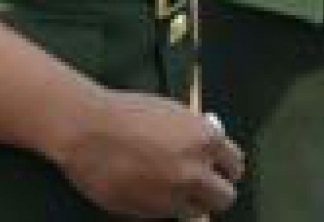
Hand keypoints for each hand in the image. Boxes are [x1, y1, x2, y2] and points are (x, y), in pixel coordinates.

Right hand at [54, 89, 243, 218]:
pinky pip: (167, 215)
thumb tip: (208, 149)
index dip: (227, 167)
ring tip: (175, 190)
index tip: (221, 169)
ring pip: (198, 212)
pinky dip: (164, 207)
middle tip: (204, 185)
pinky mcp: (149, 213)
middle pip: (225, 197)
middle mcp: (195, 172)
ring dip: (190, 202)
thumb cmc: (129, 113)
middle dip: (216, 190)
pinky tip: (150, 190)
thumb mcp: (175, 113)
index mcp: (205, 140)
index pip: (235, 165)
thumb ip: (196, 135)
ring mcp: (172, 196)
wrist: (89, 130)